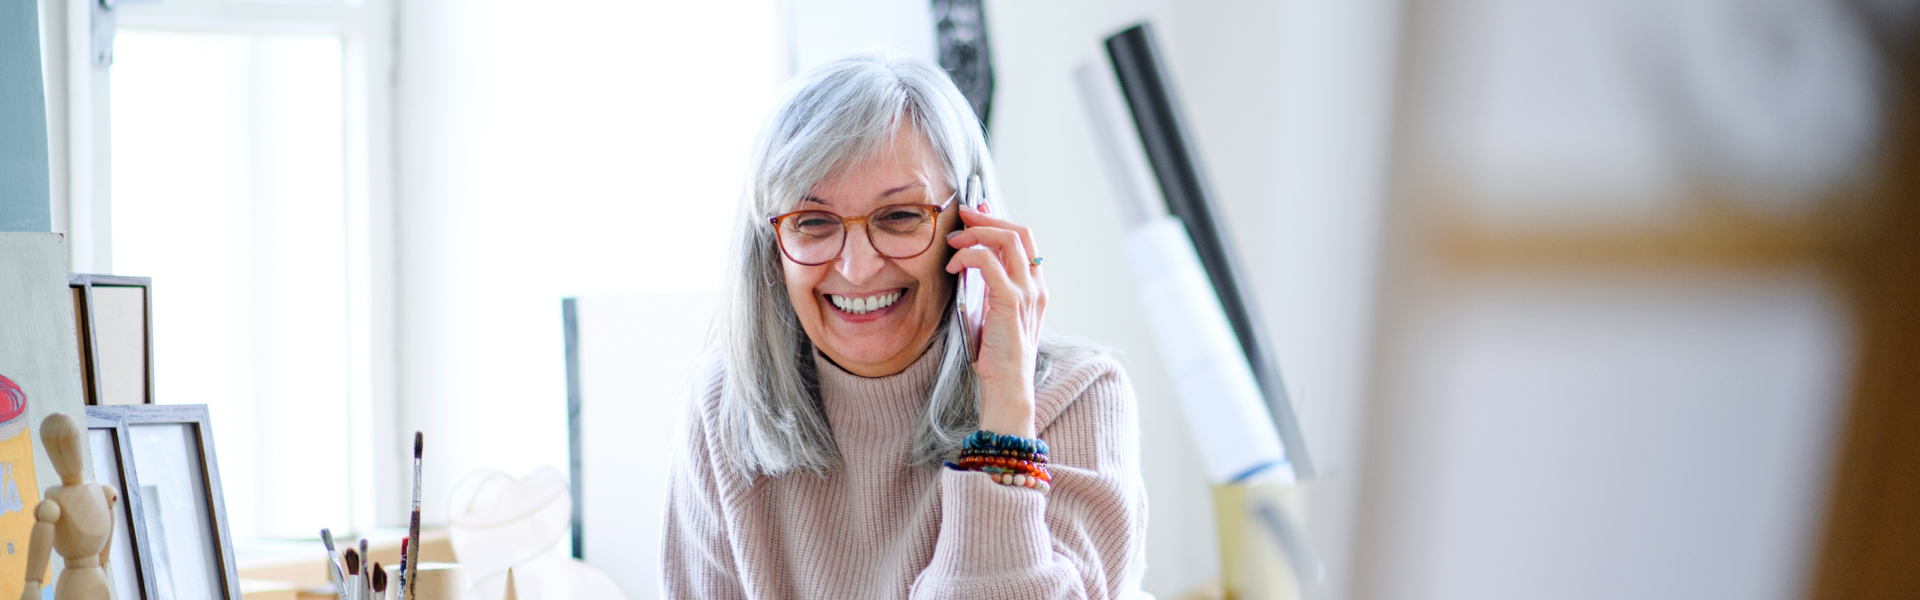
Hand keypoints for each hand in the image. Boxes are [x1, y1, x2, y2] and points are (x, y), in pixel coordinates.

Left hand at [945, 203, 1047, 438]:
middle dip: (987, 218)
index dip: (998, 219)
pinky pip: (989, 262)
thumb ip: (986, 285)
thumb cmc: (996, 354)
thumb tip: (969, 258)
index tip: (976, 210)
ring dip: (976, 233)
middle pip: (1018, 232)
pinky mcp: (1011, 302)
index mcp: (1035, 286)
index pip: (1023, 239)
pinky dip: (969, 256)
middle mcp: (1036, 285)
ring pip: (1007, 240)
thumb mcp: (991, 311)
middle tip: (962, 215)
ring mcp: (1027, 293)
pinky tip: (952, 267)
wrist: (1007, 386)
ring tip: (954, 242)